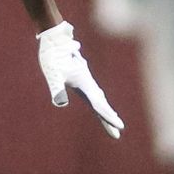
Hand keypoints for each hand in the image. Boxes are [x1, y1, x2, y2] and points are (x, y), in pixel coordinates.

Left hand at [37, 21, 124, 138]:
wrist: (55, 38)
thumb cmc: (52, 56)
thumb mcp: (53, 74)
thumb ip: (57, 88)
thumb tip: (59, 103)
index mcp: (84, 85)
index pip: (98, 105)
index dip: (108, 117)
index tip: (120, 128)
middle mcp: (87, 83)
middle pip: (100, 104)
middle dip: (108, 119)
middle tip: (117, 134)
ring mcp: (85, 79)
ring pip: (98, 97)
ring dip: (105, 110)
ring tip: (113, 120)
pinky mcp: (80, 75)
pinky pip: (93, 91)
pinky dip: (99, 100)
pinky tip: (100, 100)